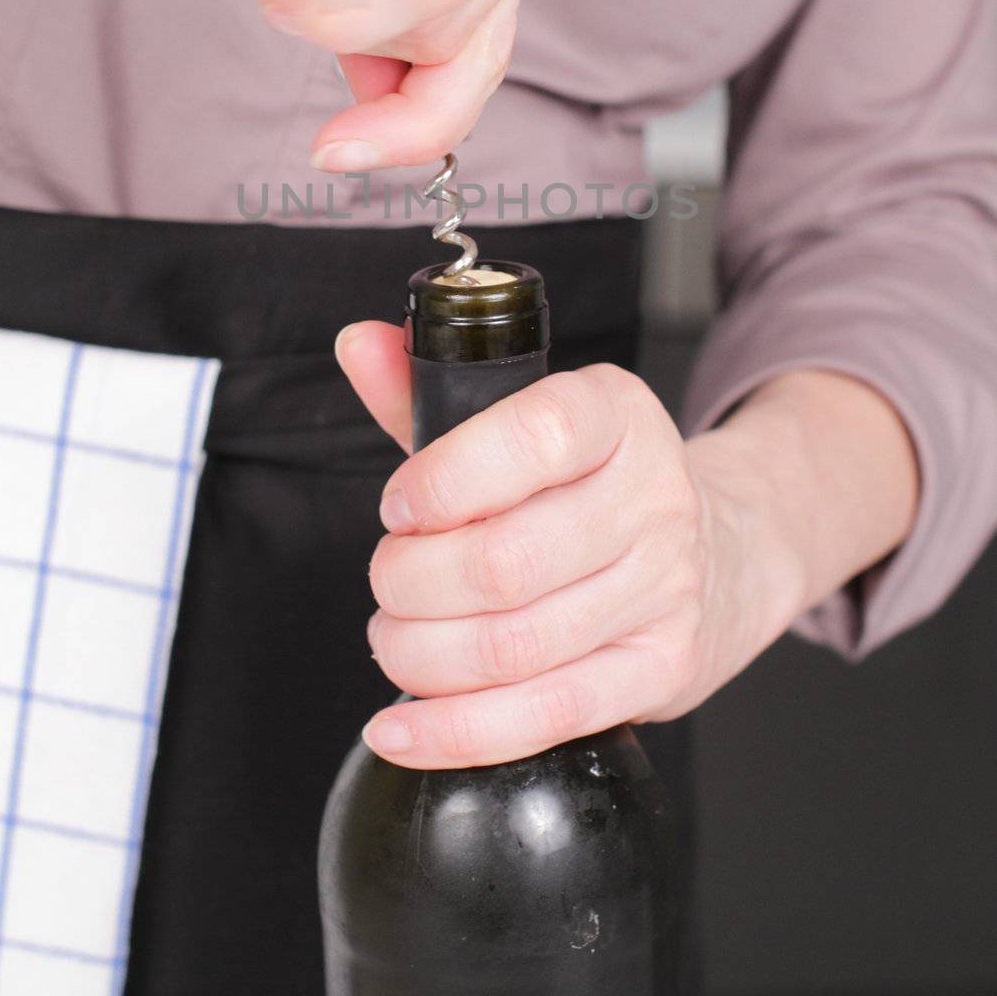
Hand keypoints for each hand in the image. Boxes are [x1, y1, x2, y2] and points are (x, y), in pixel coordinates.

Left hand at [334, 321, 807, 769]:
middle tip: (387, 580)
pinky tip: (400, 728)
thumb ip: (429, 388)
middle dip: (411, 581)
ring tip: (393, 638)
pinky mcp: (660, 670)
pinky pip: (546, 716)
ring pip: (515, 646)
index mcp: (616, 416)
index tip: (397, 506)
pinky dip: (456, 732)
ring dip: (421, 655)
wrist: (722, 550)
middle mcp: (652, 499)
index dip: (448, 478)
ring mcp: (663, 591)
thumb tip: (355, 344)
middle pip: (506, 561)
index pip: (537, 435)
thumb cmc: (590, 483)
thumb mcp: (524, 417)